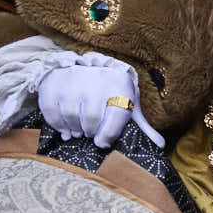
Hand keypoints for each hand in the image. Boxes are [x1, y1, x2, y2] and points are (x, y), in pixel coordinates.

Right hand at [36, 63, 163, 147]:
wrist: (86, 67)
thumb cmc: (110, 93)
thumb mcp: (128, 104)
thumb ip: (141, 126)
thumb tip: (160, 145)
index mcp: (120, 85)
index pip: (116, 116)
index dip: (108, 135)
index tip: (103, 142)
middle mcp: (97, 79)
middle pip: (91, 119)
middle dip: (91, 132)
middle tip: (90, 134)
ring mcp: (73, 80)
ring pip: (71, 117)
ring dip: (74, 130)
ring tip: (79, 130)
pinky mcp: (53, 84)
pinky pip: (52, 113)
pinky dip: (58, 125)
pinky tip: (65, 126)